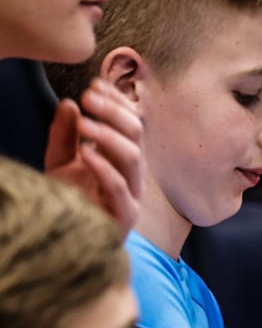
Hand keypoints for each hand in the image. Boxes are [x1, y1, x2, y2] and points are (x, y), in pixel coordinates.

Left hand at [44, 77, 142, 235]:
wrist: (65, 243)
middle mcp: (133, 175)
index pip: (130, 123)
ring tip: (85, 122)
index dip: (117, 102)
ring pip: (133, 158)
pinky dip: (104, 167)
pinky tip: (86, 153)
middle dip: (114, 112)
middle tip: (90, 96)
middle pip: (136, 135)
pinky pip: (119, 187)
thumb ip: (65, 135)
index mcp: (123, 160)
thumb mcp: (60, 162)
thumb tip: (70, 104)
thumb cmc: (68, 203)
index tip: (96, 83)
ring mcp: (132, 195)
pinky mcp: (125, 215)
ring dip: (109, 136)